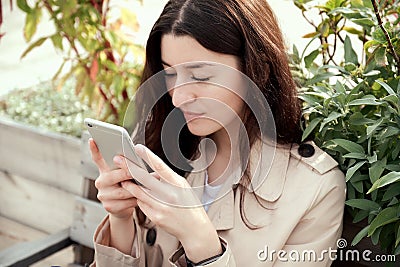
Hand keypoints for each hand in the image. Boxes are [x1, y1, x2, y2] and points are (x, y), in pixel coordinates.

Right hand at [89, 138, 137, 218]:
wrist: (122, 207)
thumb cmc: (127, 185)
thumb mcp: (125, 174)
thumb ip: (127, 165)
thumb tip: (138, 154)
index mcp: (104, 170)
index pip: (98, 158)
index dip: (94, 149)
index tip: (93, 139)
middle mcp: (101, 182)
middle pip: (113, 176)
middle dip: (127, 173)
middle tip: (137, 171)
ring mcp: (103, 195)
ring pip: (122, 191)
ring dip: (137, 188)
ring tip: (149, 184)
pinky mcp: (109, 207)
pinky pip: (126, 202)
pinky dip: (137, 199)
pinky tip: (144, 197)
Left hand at [120, 144, 221, 261]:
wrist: (195, 228)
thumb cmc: (189, 204)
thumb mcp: (182, 186)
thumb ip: (167, 178)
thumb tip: (151, 171)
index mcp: (177, 183)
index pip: (160, 166)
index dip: (147, 156)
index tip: (137, 147)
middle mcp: (169, 194)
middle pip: (144, 178)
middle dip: (128, 168)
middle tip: (118, 160)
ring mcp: (162, 207)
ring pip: (139, 192)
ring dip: (130, 186)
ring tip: (124, 181)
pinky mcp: (156, 217)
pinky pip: (142, 205)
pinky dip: (140, 200)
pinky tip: (141, 198)